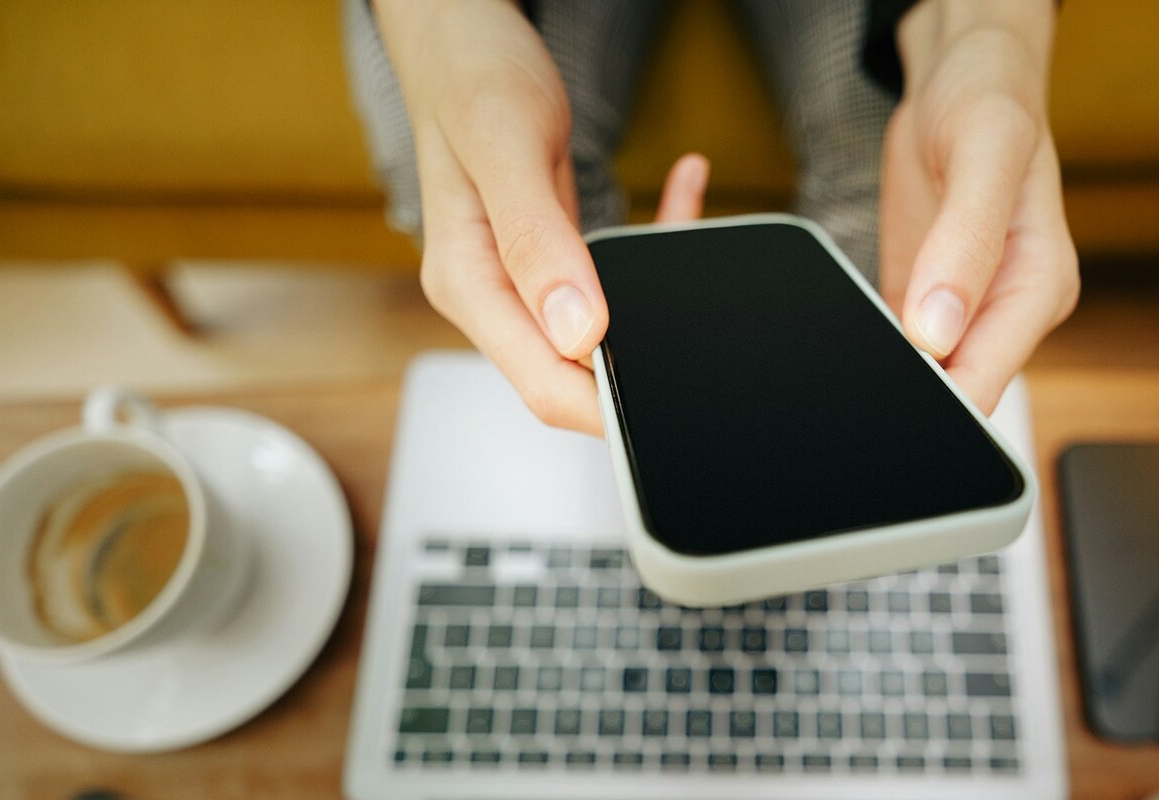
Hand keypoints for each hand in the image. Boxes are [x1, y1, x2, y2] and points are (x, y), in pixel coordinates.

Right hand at [376, 0, 708, 434]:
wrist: (457, 34)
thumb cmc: (469, 73)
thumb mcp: (506, 145)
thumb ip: (537, 241)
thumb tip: (576, 330)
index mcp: (468, 281)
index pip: (544, 384)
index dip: (609, 404)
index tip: (665, 390)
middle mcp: (488, 292)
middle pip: (570, 376)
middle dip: (637, 371)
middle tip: (701, 336)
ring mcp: (516, 281)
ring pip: (595, 336)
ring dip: (651, 312)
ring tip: (692, 235)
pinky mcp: (543, 260)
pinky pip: (605, 284)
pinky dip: (653, 243)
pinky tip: (684, 190)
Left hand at [879, 0, 1078, 413]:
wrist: (962, 76)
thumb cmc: (989, 99)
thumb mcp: (985, 152)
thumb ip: (965, 242)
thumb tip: (936, 331)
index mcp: (1039, 285)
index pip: (989, 379)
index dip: (941, 402)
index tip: (895, 396)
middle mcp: (1006, 308)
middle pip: (958, 390)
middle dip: (912, 399)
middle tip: (859, 388)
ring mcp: (965, 309)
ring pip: (925, 377)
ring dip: (890, 380)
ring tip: (851, 368)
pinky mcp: (926, 302)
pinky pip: (898, 347)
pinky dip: (875, 351)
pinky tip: (851, 346)